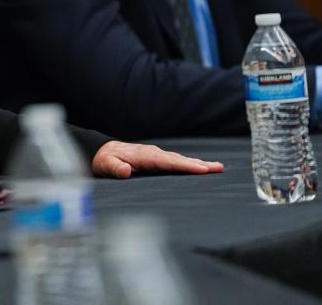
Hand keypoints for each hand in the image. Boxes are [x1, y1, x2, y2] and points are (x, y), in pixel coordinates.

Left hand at [91, 140, 224, 178]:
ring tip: (217, 167)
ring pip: (179, 159)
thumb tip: (125, 170)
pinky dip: (189, 163)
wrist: (103, 151)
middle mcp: (152, 153)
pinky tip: (200, 167)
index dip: (184, 166)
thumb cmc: (104, 159)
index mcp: (143, 156)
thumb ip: (115, 168)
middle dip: (198, 164)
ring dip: (197, 163)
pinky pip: (176, 161)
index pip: (167, 162)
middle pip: (178, 159)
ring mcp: (156, 155)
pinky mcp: (157, 158)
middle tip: (218, 168)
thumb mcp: (105, 164)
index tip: (201, 169)